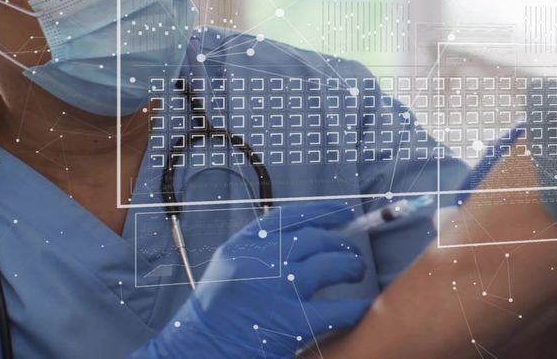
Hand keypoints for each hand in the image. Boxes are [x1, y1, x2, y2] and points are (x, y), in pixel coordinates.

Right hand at [131, 201, 371, 358]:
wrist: (192, 352)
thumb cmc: (213, 315)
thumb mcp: (228, 268)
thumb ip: (260, 249)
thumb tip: (306, 234)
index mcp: (242, 246)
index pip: (291, 216)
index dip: (324, 210)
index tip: (344, 212)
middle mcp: (258, 261)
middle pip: (314, 238)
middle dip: (340, 243)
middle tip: (352, 252)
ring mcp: (274, 290)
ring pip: (328, 265)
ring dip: (349, 266)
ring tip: (355, 271)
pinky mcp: (289, 324)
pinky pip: (336, 309)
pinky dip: (355, 307)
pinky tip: (364, 306)